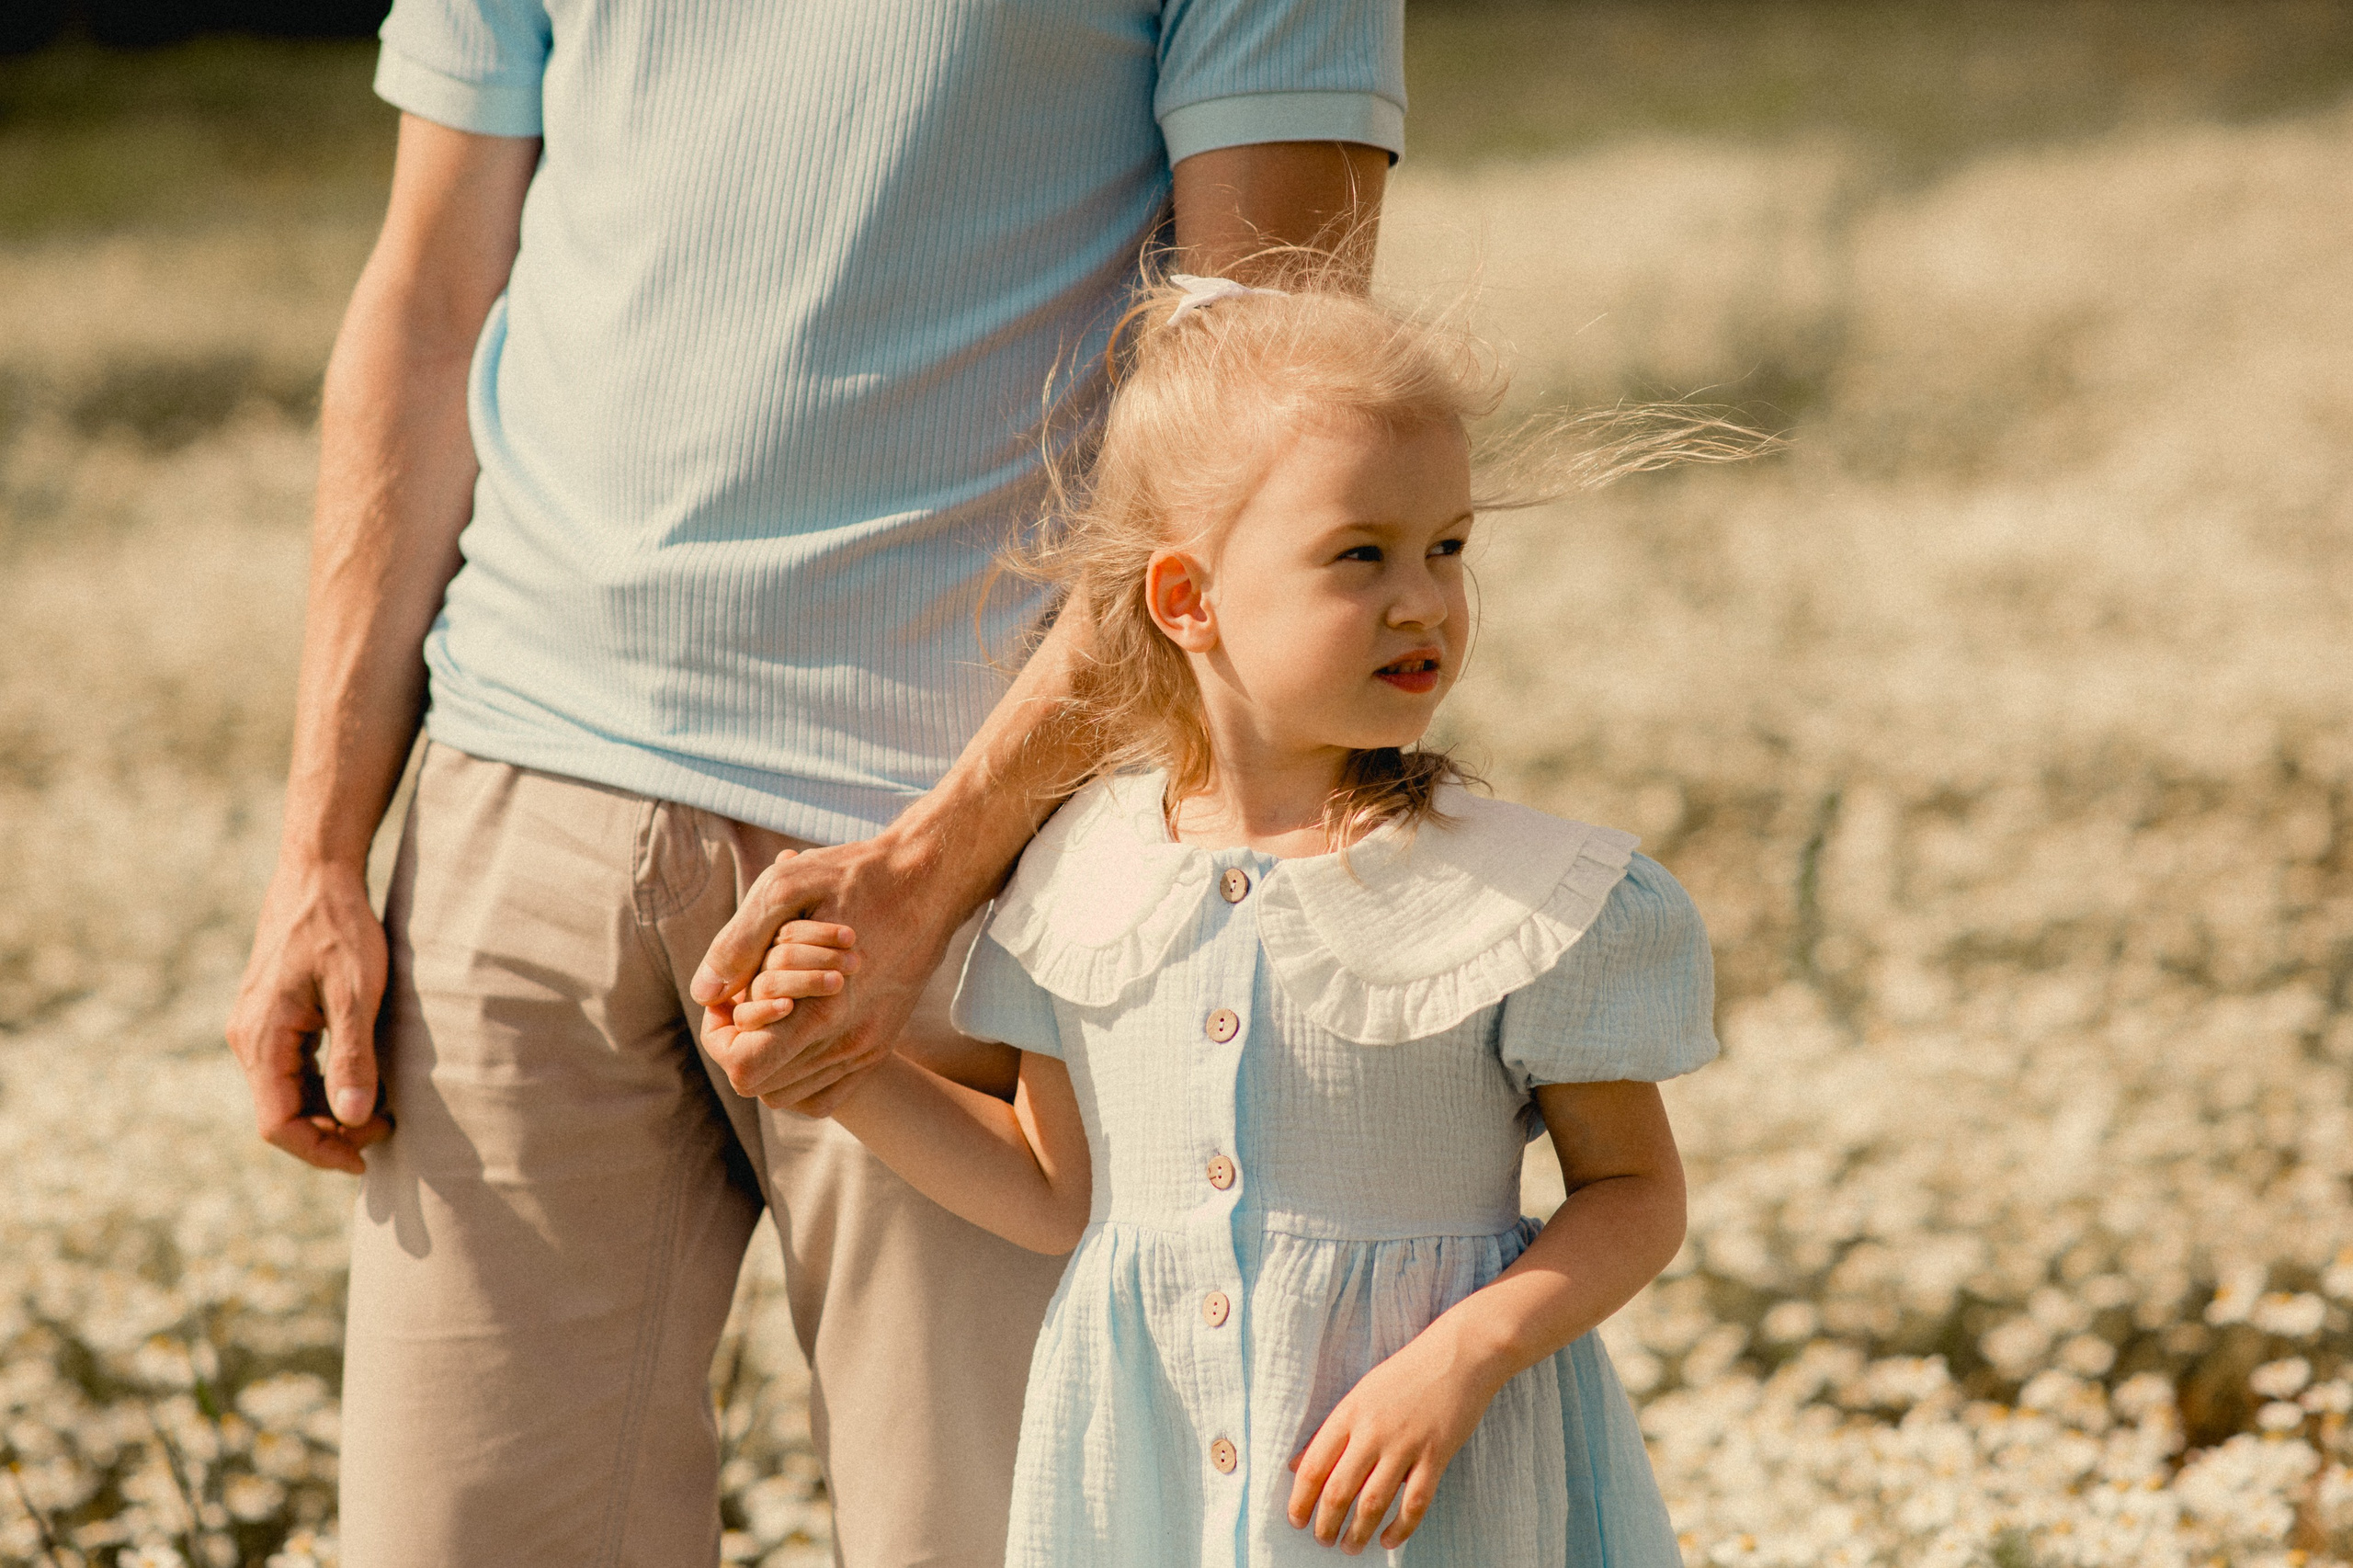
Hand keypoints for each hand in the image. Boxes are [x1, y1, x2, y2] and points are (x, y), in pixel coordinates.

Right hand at [225, 861, 395, 1173]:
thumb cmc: (340, 928)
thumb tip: (356, 1116)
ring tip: (382, 1111)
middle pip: (280, 1114)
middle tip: (387, 1130)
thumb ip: (353, 1055)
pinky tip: (362, 1081)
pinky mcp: (271, 1016)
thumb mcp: (357, 993)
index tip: (365, 1158)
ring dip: (328, 1111)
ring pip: (285, 1093)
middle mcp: (249, 1038)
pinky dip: (323, 1085)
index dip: (320, 1150)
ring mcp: (257, 1027)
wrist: (318, 874)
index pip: (278, 1124)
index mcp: (262, 1039)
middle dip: (331, 1133)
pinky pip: (290, 1069)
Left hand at [694, 835, 963, 1114]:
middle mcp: (851, 1042)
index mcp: (824, 1009)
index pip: (746, 1069)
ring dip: (769, 1057)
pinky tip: (793, 1030)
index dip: (721, 1040)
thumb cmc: (856, 875)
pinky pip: (825, 1095)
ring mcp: (869, 1049)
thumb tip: (704, 992)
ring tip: (770, 1006)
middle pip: (763, 1086)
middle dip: (741, 1046)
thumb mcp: (786, 889)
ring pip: (790, 1094)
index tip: (727, 999)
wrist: (931, 879)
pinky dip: (797, 1074)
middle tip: (744, 997)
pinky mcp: (880, 1046)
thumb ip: (739, 944)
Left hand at [1286, 1320, 1504, 1553]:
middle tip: (1321, 1540)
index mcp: (1349, 1413)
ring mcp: (1405, 1445)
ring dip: (1357, 1533)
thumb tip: (1298, 1465)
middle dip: (1325, 1524)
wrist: (1460, 1354)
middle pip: (1339, 1490)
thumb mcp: (1360, 1393)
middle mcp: (1372, 1431)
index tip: (1296, 1520)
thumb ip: (1332, 1431)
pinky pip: (1414, 1503)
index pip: (1314, 1466)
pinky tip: (1387, 1540)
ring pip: (1373, 1503)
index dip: (1300, 1500)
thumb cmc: (1407, 1373)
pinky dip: (1399, 1529)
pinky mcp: (1436, 1456)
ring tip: (1349, 1547)